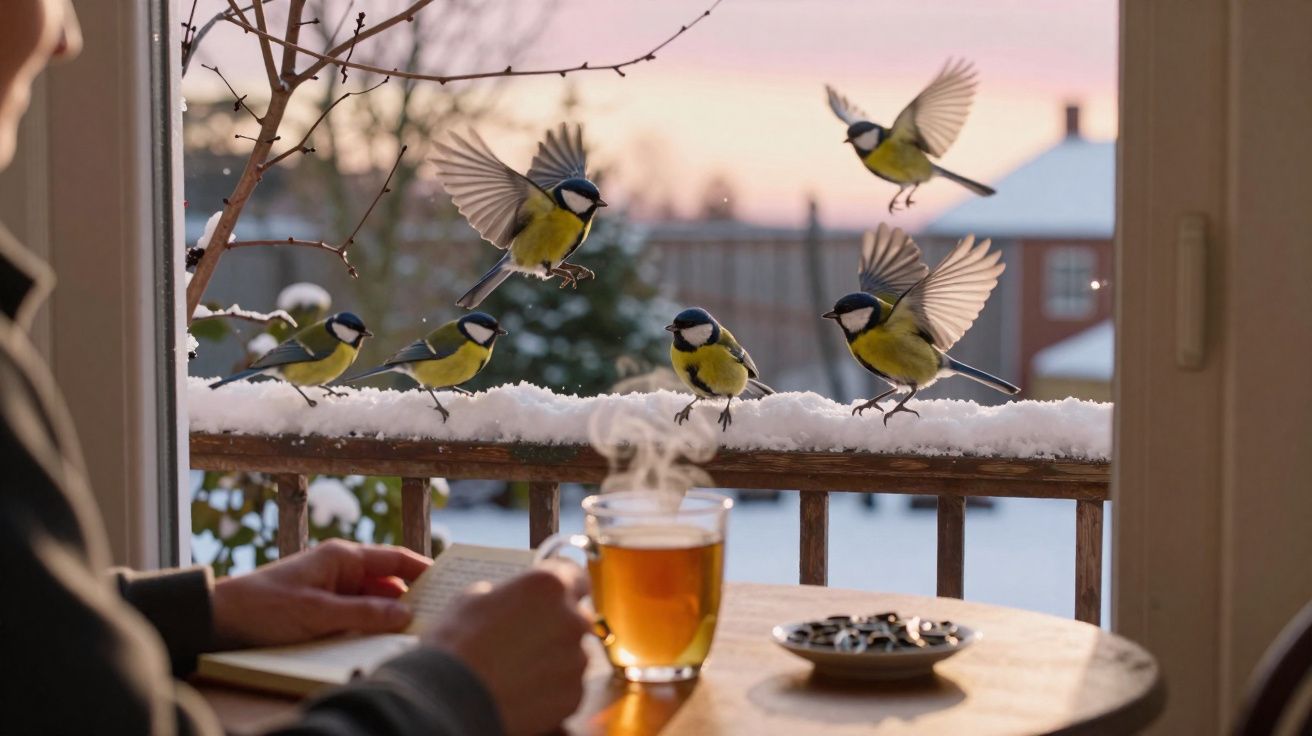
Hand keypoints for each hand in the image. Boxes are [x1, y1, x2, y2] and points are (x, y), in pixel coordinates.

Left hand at [212, 539, 430, 648]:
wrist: (218, 620)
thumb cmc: (263, 608)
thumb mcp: (317, 613)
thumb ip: (363, 613)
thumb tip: (406, 614)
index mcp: (342, 557)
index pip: (396, 559)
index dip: (424, 570)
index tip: (450, 584)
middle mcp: (340, 569)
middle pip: (389, 583)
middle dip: (412, 599)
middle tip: (438, 617)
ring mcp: (332, 590)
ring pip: (374, 602)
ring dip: (389, 617)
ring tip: (414, 635)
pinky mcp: (322, 610)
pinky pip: (356, 616)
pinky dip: (370, 627)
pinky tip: (380, 643)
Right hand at [423, 562, 591, 735]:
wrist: (452, 702)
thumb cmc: (457, 644)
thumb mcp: (473, 598)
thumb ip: (506, 594)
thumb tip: (511, 601)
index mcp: (549, 586)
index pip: (576, 574)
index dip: (565, 581)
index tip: (556, 592)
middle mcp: (571, 620)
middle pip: (575, 615)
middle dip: (556, 622)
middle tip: (526, 635)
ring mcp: (575, 660)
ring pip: (572, 652)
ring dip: (553, 655)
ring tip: (518, 667)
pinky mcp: (573, 695)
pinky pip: (567, 684)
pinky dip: (551, 685)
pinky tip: (523, 688)